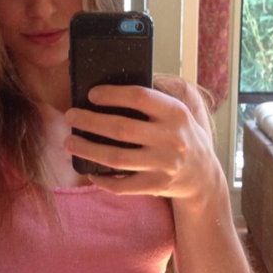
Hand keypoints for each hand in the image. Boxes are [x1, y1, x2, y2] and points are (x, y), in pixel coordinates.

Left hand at [64, 84, 217, 200]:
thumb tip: (114, 86)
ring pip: (116, 158)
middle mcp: (172, 139)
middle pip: (121, 128)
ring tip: (69, 141)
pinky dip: (102, 179)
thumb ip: (155, 100)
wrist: (203, 176)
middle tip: (71, 116)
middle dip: (89, 121)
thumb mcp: (179, 113)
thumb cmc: (183, 137)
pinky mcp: (156, 186)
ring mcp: (164, 165)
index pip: (140, 97)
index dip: (112, 95)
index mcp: (176, 113)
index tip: (92, 94)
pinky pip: (121, 185)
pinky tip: (90, 171)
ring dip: (87, 149)